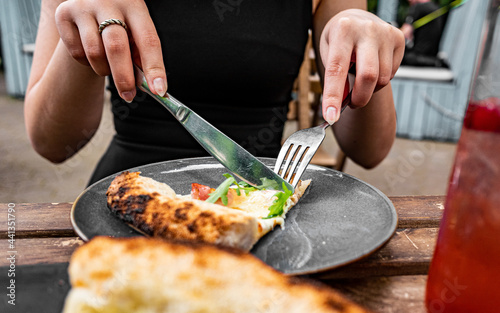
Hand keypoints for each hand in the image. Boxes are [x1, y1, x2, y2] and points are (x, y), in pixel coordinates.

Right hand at [55, 0, 166, 101]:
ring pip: (95, 53)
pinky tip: (90, 53)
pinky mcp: (64, 14)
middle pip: (117, 47)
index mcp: (134, 5)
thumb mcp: (135, 30)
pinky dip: (86, 62)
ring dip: (104, 70)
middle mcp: (108, 2)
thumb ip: (141, 54)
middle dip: (124, 77)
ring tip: (109, 65)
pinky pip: (77, 53)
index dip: (155, 67)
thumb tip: (149, 85)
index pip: (148, 40)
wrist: (89, 1)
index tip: (159, 90)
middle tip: (129, 96)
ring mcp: (83, 7)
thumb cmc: (119, 21)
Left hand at [319, 9, 404, 123]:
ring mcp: (385, 33)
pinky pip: (391, 73)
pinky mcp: (399, 39)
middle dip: (360, 98)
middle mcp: (367, 29)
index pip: (337, 69)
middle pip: (368, 76)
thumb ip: (334, 77)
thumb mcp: (327, 53)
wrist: (356, 18)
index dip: (333, 96)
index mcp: (343, 30)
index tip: (330, 116)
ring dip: (370, 89)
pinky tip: (373, 67)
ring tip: (360, 79)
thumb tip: (341, 103)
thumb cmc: (338, 39)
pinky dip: (380, 79)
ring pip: (382, 78)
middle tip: (352, 105)